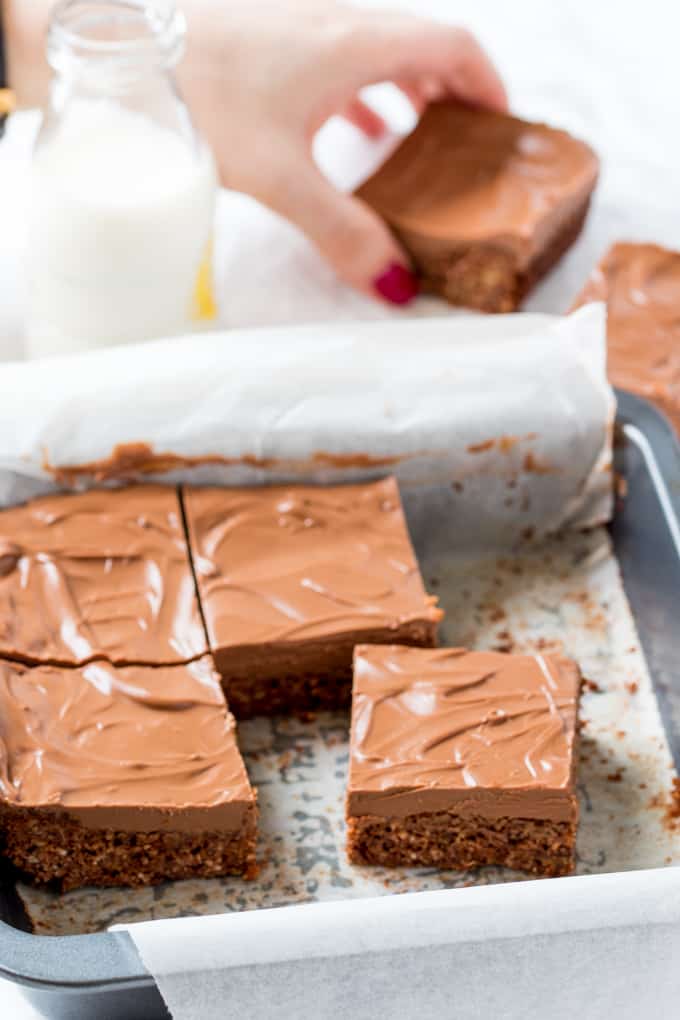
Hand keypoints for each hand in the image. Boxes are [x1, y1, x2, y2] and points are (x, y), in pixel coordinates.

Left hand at [181, 0, 506, 303]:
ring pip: (379, 53)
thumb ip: (339, 231)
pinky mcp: (270, 41)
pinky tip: (354, 132)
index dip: (489, 83)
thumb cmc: (197, 93)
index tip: (502, 127)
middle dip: (454, 94)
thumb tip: (395, 283)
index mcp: (356, 43)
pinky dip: (364, 95)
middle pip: (421, 46)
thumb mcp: (276, 175)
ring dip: (410, 94)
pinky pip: (339, 62)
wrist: (118, 43)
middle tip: (468, 146)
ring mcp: (301, 27)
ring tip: (422, 144)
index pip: (453, 44)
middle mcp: (336, 22)